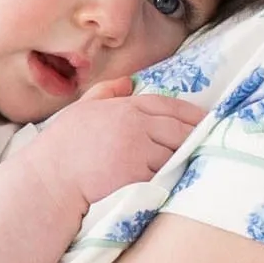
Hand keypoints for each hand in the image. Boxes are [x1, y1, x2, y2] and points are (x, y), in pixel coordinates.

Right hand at [18, 78, 206, 212]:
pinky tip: (184, 180)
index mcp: (122, 107)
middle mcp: (134, 124)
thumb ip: (105, 93)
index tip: (207, 120)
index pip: (166, 105)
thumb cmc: (61, 148)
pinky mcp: (138, 174)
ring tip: (202, 163)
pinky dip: (175, 177)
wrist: (49, 180)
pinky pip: (165, 175)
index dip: (190, 113)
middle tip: (214, 144)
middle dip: (197, 137)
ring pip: (175, 153)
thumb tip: (128, 81)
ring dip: (187, 159)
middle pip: (179, 129)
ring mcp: (137, 149)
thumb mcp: (80, 111)